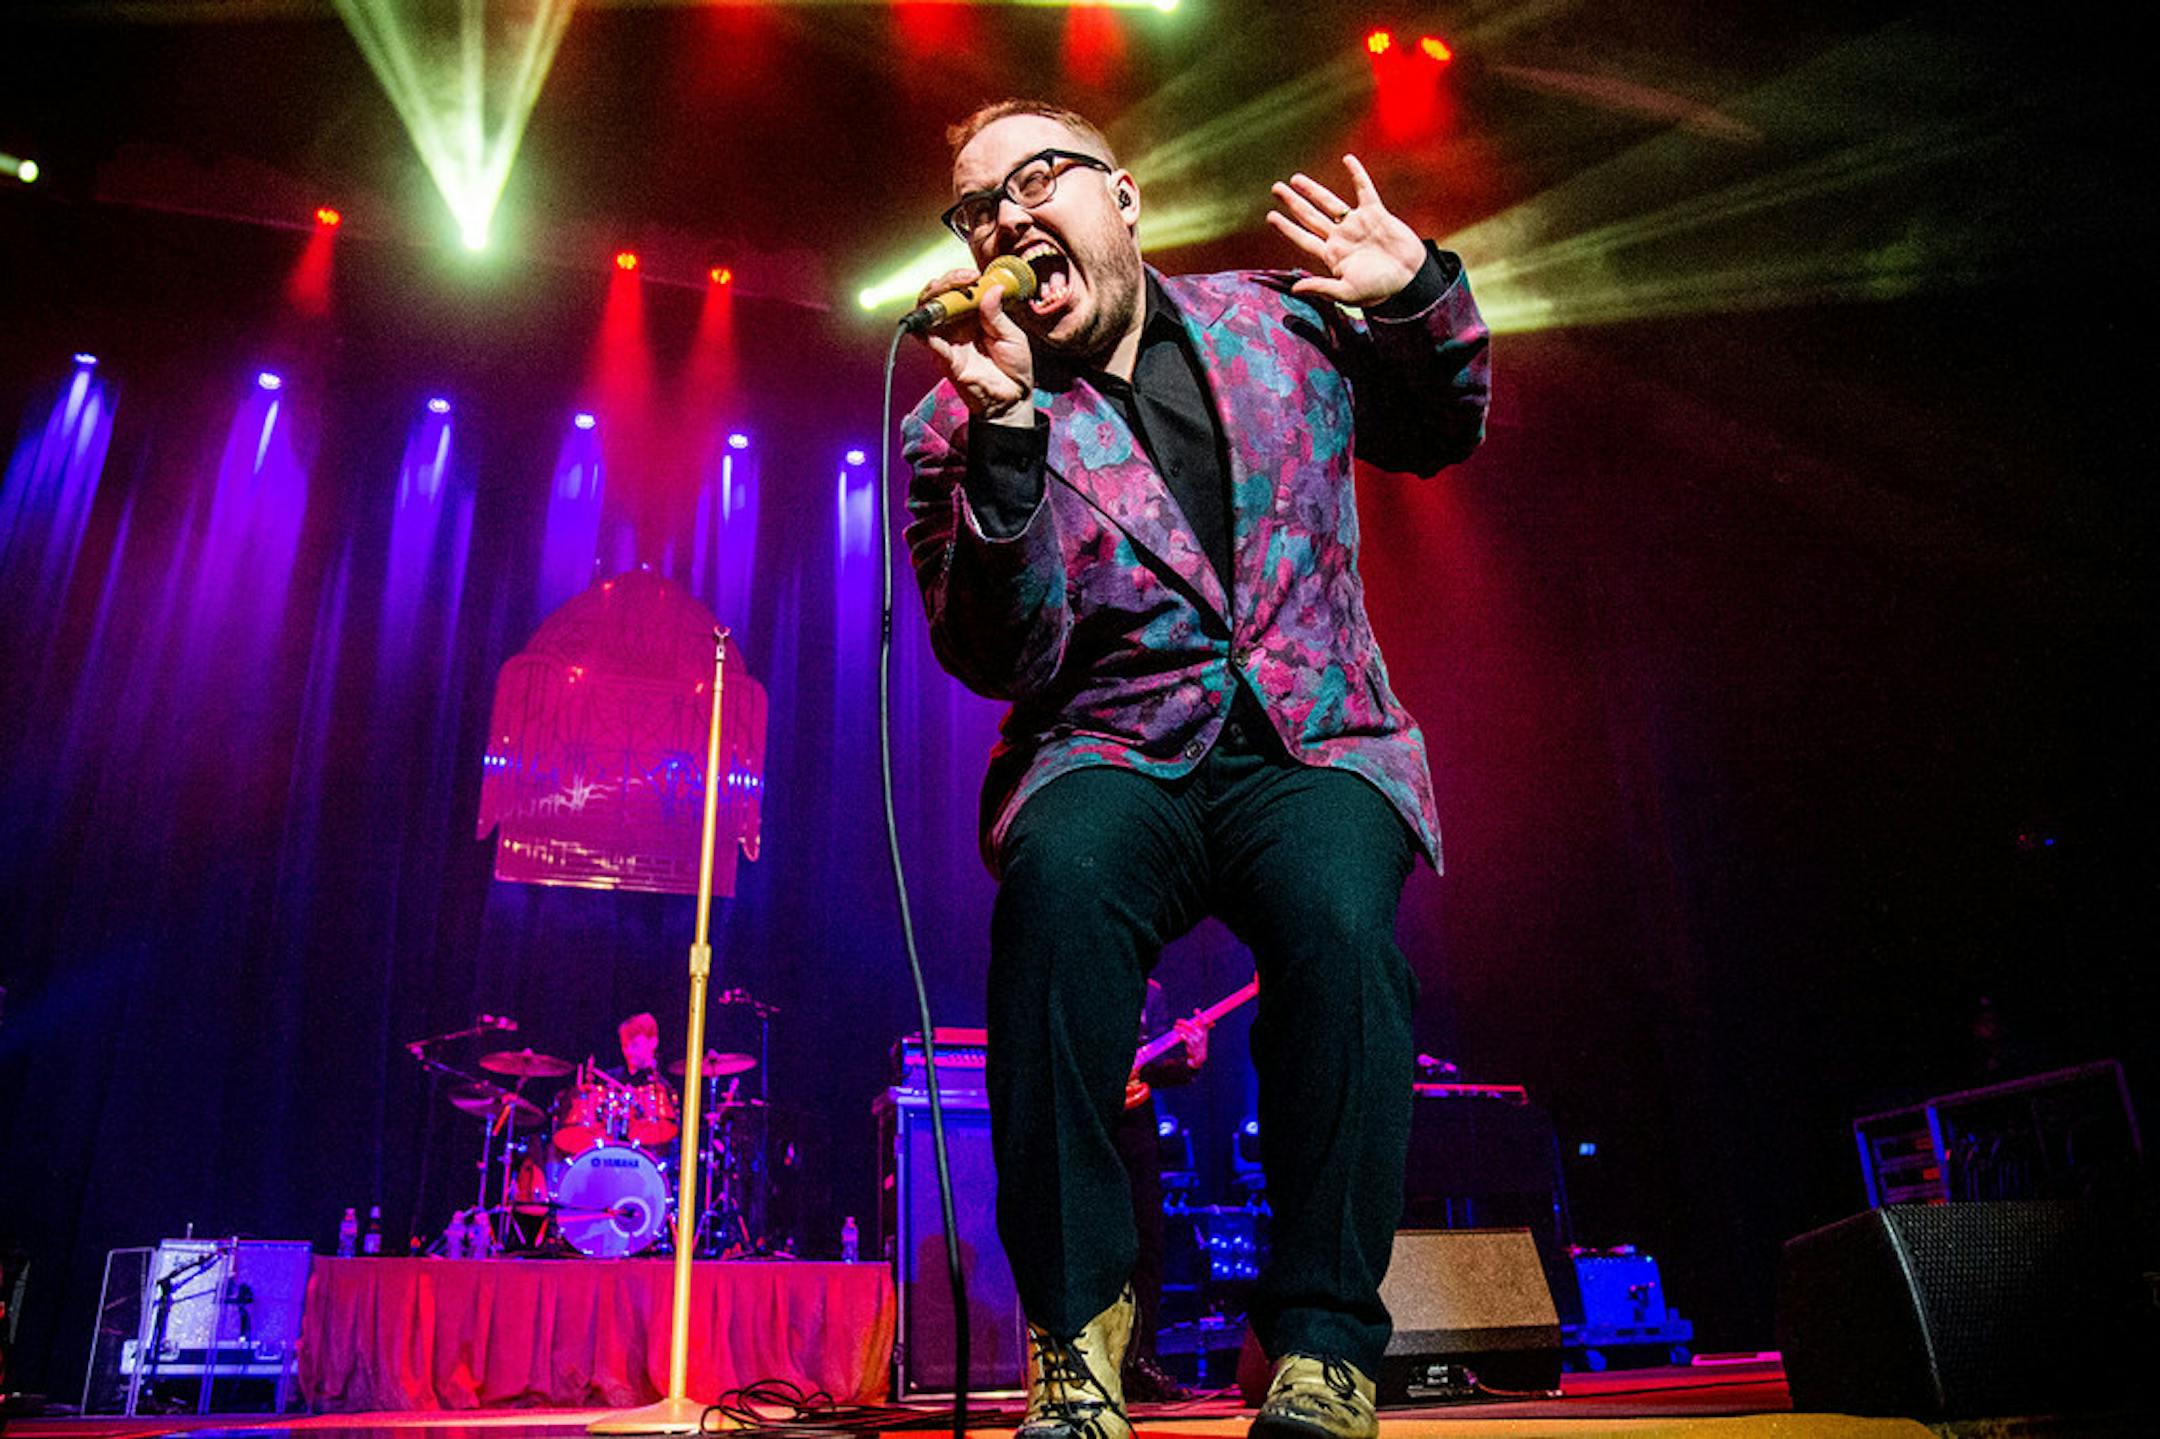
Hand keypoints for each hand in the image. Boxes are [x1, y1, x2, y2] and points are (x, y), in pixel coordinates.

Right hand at [913, 266, 1035, 425]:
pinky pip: (927, 340)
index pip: (959, 289)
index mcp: (975, 316)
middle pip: (939, 296)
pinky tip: (933, 318)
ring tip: (952, 291)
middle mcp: (958, 325)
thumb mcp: (1013, 336)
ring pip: (928, 312)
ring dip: (935, 297)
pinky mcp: (945, 358)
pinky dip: (924, 327)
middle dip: (947, 282)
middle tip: (964, 279)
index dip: (961, 278)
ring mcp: (949, 340)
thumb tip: (992, 289)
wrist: (1014, 400)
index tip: (974, 275)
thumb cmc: (1014, 368)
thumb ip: (998, 314)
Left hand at [1174, 1016, 1207, 1068]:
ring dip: (1180, 1029)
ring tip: (1175, 1027)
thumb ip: (1201, 1026)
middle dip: (1183, 1022)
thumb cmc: (1199, 1043)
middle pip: (1192, 1026)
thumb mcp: (1202, 1035)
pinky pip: (1186, 1039)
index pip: (1204, 1022)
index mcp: (1204, 1031)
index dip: (1200, 1016)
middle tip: (1177, 1021)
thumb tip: (1201, 1014)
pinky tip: (1180, 1034)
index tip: (1196, 1010)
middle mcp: (1201, 1035)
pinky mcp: (1191, 1046)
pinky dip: (1183, 1036)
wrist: (1200, 1057)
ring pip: (1187, 1032)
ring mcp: (1196, 1040)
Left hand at [1267, 153, 1426, 307]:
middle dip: (1293, 203)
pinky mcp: (1376, 214)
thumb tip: (1295, 288)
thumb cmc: (1380, 290)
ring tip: (1296, 179)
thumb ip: (1321, 288)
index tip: (1271, 216)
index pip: (1304, 238)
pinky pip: (1364, 190)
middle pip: (1311, 217)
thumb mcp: (1347, 293)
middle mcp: (1341, 238)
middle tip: (1276, 188)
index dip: (1287, 228)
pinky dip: (1357, 174)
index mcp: (1332, 256)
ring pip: (1330, 203)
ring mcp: (1357, 224)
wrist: (1410, 279)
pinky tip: (1347, 160)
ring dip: (1313, 190)